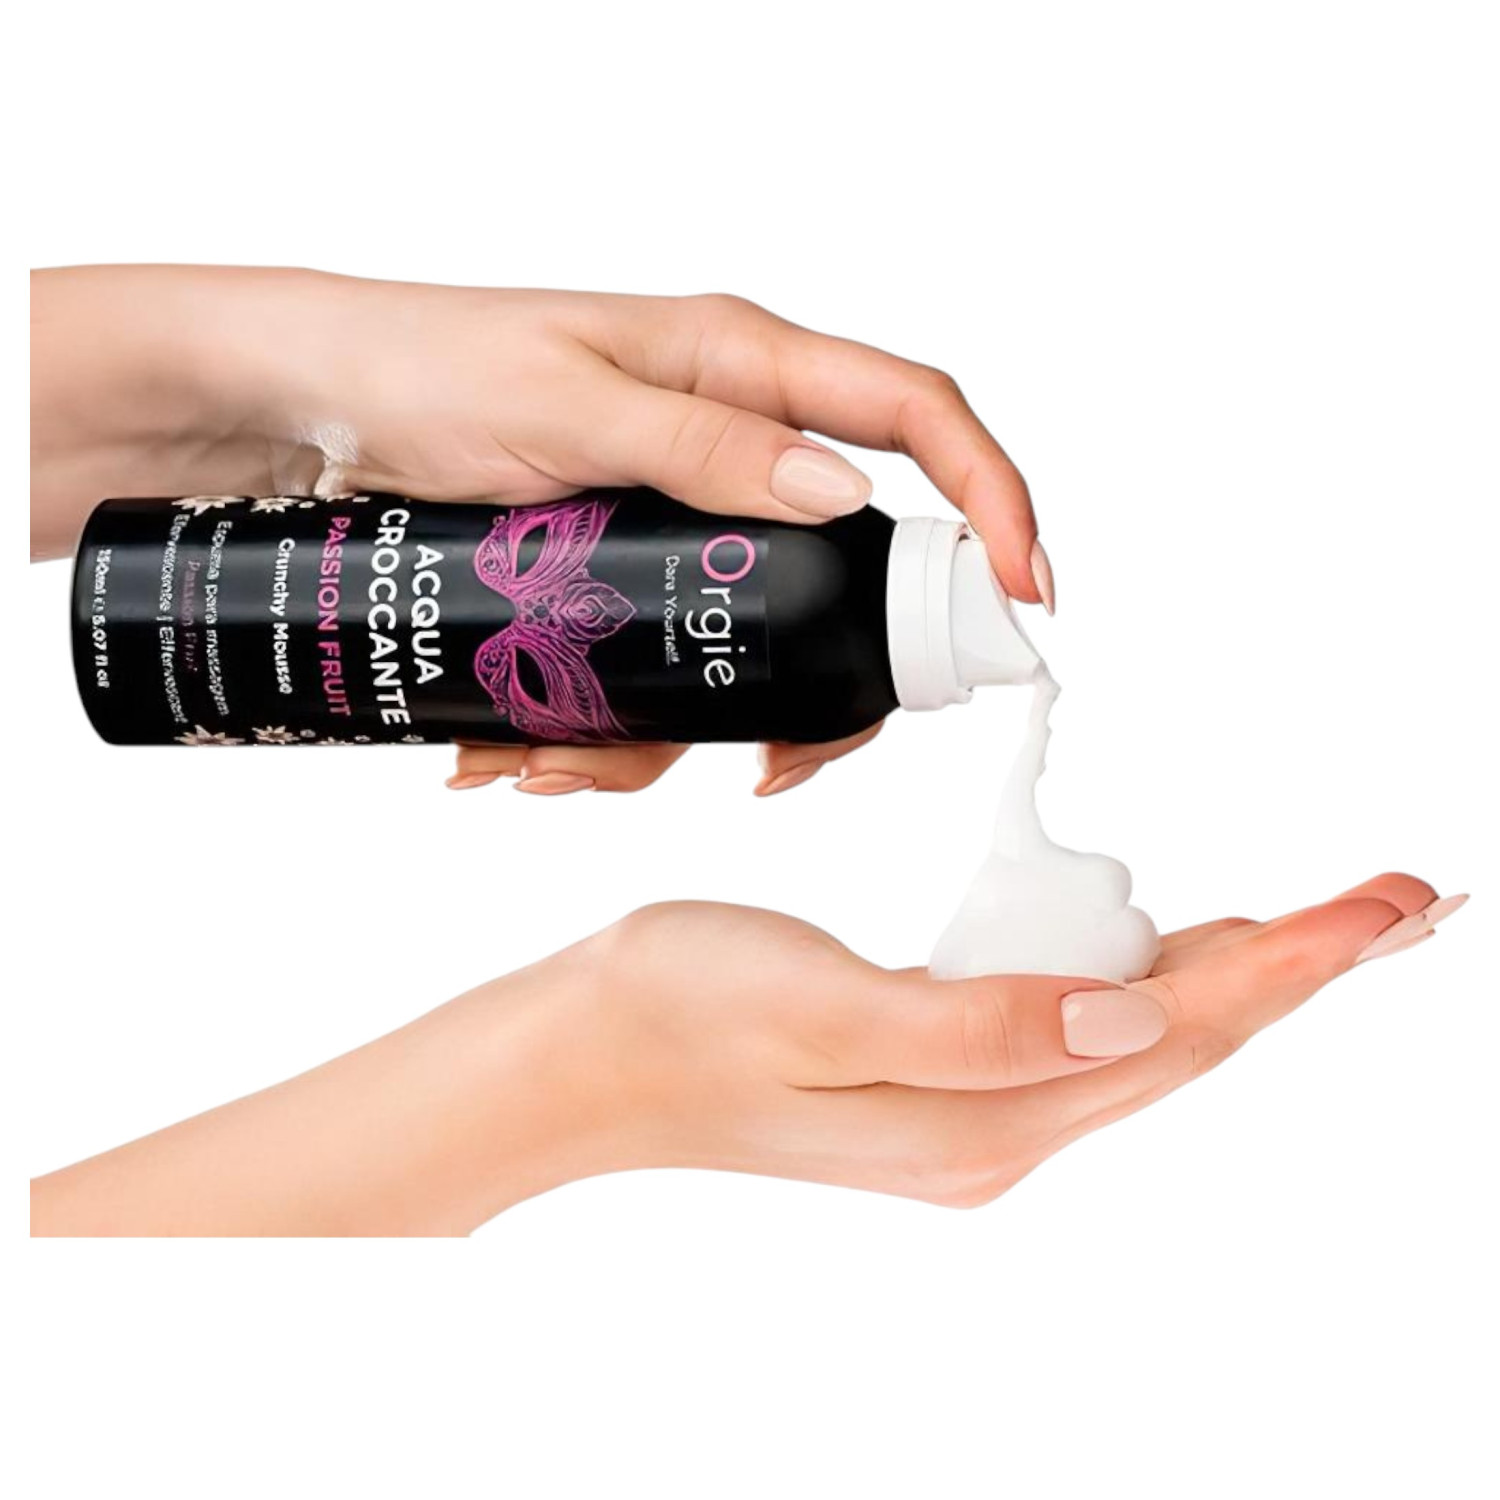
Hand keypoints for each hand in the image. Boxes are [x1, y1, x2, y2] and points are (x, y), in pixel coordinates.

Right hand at [31, 874, 1463, 1234]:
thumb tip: (1132, 1023)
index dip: (1298, 964)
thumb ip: (980, 1025)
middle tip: (1398, 902)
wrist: (582, 1054)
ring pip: (1137, 1034)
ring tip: (1323, 922)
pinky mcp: (935, 1070)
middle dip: (1298, 967)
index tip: (1394, 906)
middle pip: (1183, 1041)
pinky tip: (1163, 947)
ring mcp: (967, 1106)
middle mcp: (994, 1126)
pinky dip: (1140, 976)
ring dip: (1231, 973)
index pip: (1181, 1034)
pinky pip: (1074, 1023)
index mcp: (984, 1117)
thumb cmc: (681, 1017)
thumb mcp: (825, 1011)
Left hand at [32, 266, 1044, 792]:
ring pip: (745, 650)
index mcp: (747, 368)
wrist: (312, 412)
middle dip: (820, 688)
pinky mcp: (629, 580)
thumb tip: (839, 491)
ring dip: (668, 737)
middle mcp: (736, 448)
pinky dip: (602, 733)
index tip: (1023, 598)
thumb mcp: (564, 402)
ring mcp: (686, 522)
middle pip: (851, 576)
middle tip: (770, 767)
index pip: (919, 419)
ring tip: (548, 772)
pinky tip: (515, 759)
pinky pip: (659, 671)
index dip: (993, 501)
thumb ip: (705, 442)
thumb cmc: (428, 372)